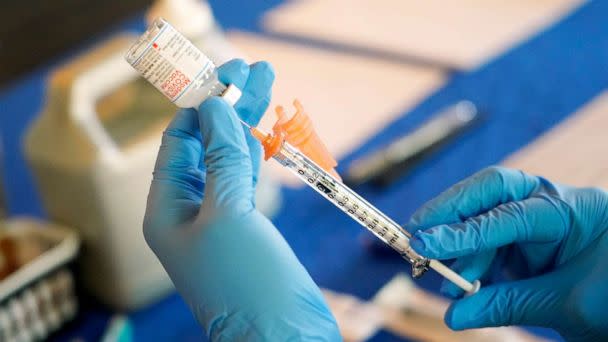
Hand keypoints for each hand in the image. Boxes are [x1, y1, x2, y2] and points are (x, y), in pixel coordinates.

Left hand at [143, 59, 339, 340]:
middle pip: (206, 145)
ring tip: (267, 85)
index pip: (181, 142)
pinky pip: (248, 180)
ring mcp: (221, 221)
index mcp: (168, 211)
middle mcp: (190, 213)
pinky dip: (259, 153)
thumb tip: (215, 106)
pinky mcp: (250, 229)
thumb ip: (223, 158)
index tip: (229, 73)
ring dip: (247, 124)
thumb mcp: (228, 215)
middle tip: (254, 69)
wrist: (284, 338)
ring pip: (231, 159)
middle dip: (228, 107)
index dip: (203, 104)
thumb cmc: (247, 286)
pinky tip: (267, 130)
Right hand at [407, 166, 607, 340]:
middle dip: (450, 213)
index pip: (510, 213)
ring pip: (483, 216)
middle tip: (416, 236)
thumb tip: (454, 316)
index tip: (424, 244)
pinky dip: (469, 259)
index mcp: (574, 210)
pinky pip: (487, 240)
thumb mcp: (566, 306)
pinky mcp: (524, 239)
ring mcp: (536, 219)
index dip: (464, 231)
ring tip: (442, 278)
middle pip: (490, 191)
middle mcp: (551, 203)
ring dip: (457, 246)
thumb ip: (507, 305)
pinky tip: (461, 282)